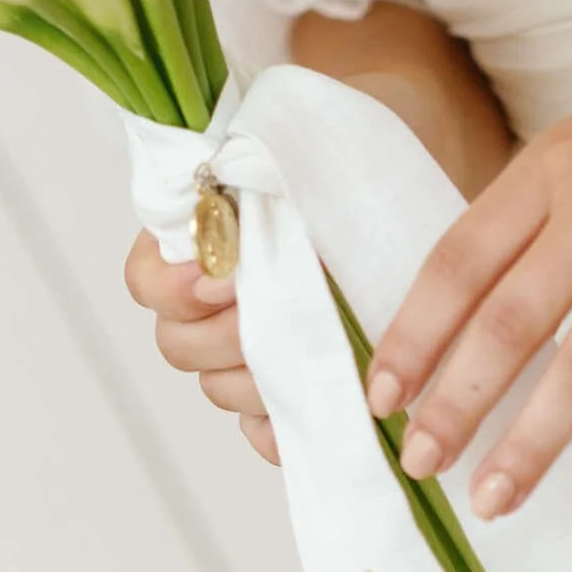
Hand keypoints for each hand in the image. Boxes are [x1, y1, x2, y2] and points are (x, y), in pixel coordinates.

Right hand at [123, 0, 514, 465]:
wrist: (424, 147)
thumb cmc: (356, 142)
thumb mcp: (310, 144)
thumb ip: (268, 180)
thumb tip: (250, 232)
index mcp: (200, 232)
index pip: (147, 279)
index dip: (173, 288)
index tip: (225, 280)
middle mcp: (216, 293)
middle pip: (179, 345)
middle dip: (223, 338)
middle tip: (272, 320)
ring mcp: (256, 341)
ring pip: (222, 389)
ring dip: (258, 379)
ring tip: (313, 354)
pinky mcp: (300, 381)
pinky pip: (269, 429)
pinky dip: (286, 429)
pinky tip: (320, 414)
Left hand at [360, 16, 571, 529]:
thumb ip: (531, 217)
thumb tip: (465, 310)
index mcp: (552, 169)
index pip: (459, 261)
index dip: (413, 335)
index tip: (380, 399)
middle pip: (508, 319)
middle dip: (455, 402)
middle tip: (420, 464)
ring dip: (535, 440)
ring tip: (497, 498)